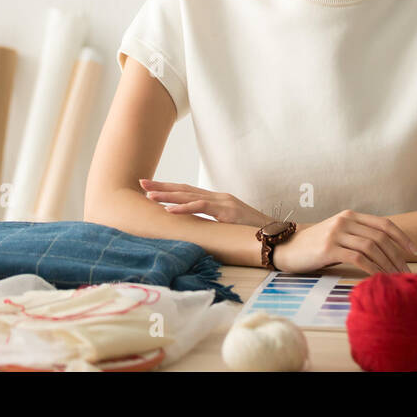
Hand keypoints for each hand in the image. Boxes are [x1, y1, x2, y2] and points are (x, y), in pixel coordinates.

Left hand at [139, 179, 274, 228]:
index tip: (150, 187)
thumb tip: (196, 230)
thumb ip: (214, 224)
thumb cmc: (252, 232)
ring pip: (190, 195)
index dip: (169, 188)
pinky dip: (183, 208)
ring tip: (148, 195)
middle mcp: (218, 197)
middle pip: (185, 189)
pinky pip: (201, 208)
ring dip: (167, 195)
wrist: (275, 233)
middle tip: (141, 183)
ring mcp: (222, 203)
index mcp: (217, 200)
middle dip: (161, 186)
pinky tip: (169, 210)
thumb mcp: (229, 226)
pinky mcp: (226, 212)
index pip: (188, 191)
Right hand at [274, 210, 416, 274]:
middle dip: (397, 256)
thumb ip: (358, 236)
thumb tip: (387, 252)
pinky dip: (372, 268)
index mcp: (350, 216)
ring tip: (395, 278)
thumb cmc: (315, 246)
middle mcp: (345, 220)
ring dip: (386, 264)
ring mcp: (336, 233)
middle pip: (380, 237)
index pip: (383, 223)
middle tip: (406, 272)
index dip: (402, 237)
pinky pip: (358, 258)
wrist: (287, 249)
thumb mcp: (339, 234)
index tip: (415, 252)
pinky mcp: (329, 248)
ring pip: (371, 247)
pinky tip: (378, 277)